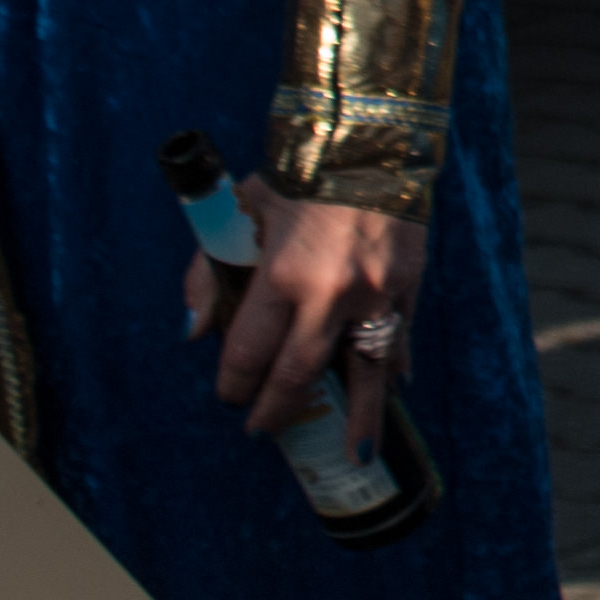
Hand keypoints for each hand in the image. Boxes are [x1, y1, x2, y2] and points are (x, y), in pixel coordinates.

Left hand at [179, 181, 430, 456]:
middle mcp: (329, 294)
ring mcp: (375, 295)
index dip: (236, 384)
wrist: (368, 145)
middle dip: (278, 409)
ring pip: (363, 373)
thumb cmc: (296, 180)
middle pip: (298, 374)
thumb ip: (209, 273)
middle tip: (265, 429)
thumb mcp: (240, 215)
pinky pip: (398, 341)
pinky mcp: (407, 287)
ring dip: (358, 417)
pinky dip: (392, 369)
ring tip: (354, 453)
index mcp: (280, 275)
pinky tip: (392, 391)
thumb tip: (192, 332)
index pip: (250, 354)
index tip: (230, 397)